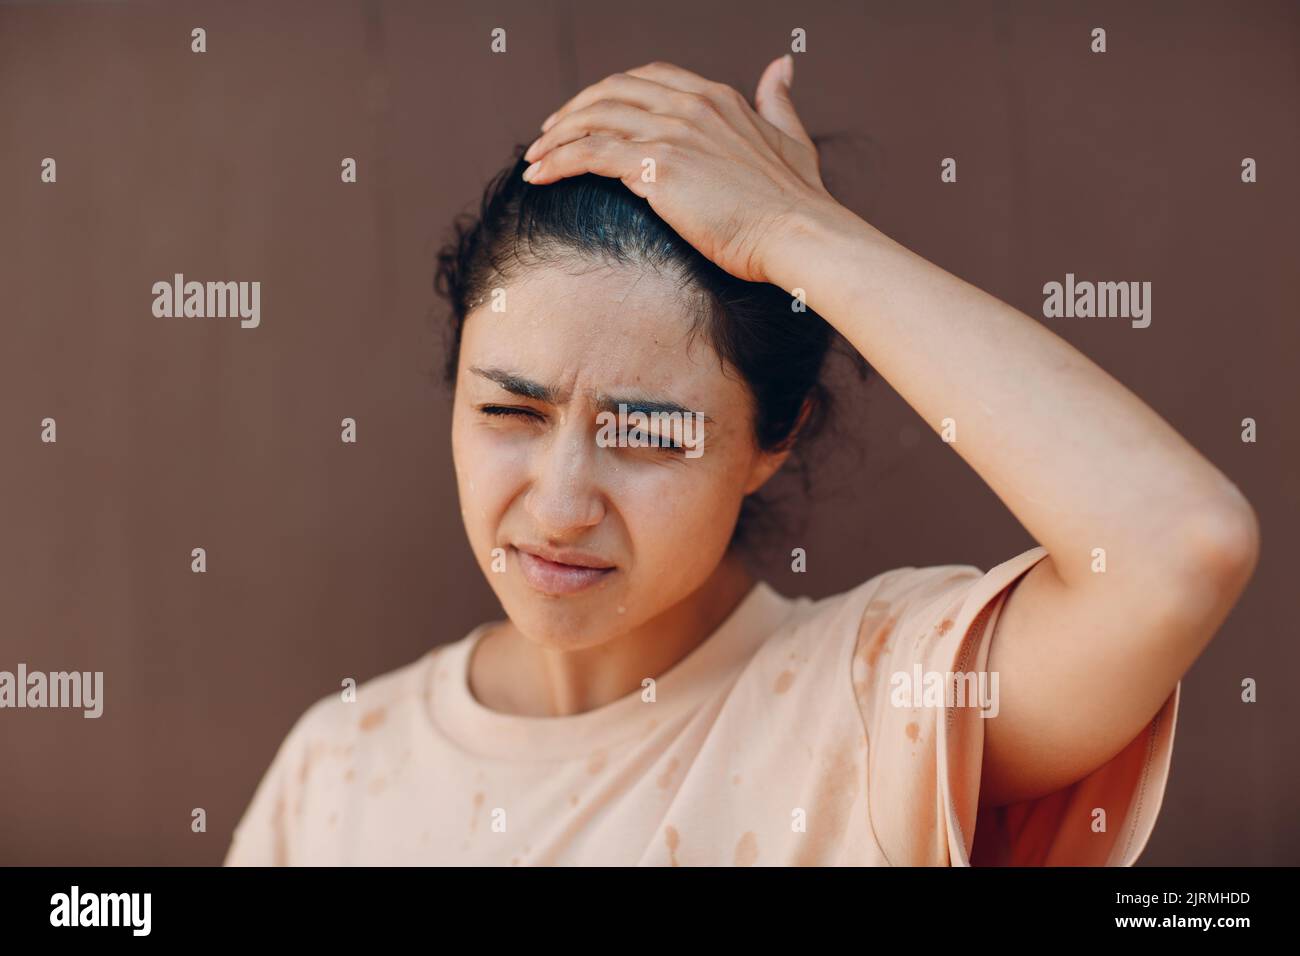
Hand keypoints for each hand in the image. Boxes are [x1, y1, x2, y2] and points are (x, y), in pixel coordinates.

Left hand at [521, 57, 841, 285]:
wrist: (797, 232)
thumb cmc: (797, 201)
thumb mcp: (793, 137)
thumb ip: (778, 100)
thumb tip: (781, 63)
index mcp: (716, 97)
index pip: (647, 77)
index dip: (609, 92)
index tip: (587, 114)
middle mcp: (689, 105)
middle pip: (611, 91)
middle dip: (573, 110)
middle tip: (548, 135)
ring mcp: (671, 132)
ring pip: (593, 119)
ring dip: (555, 137)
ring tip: (533, 159)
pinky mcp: (656, 167)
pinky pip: (590, 154)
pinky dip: (557, 161)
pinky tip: (538, 176)